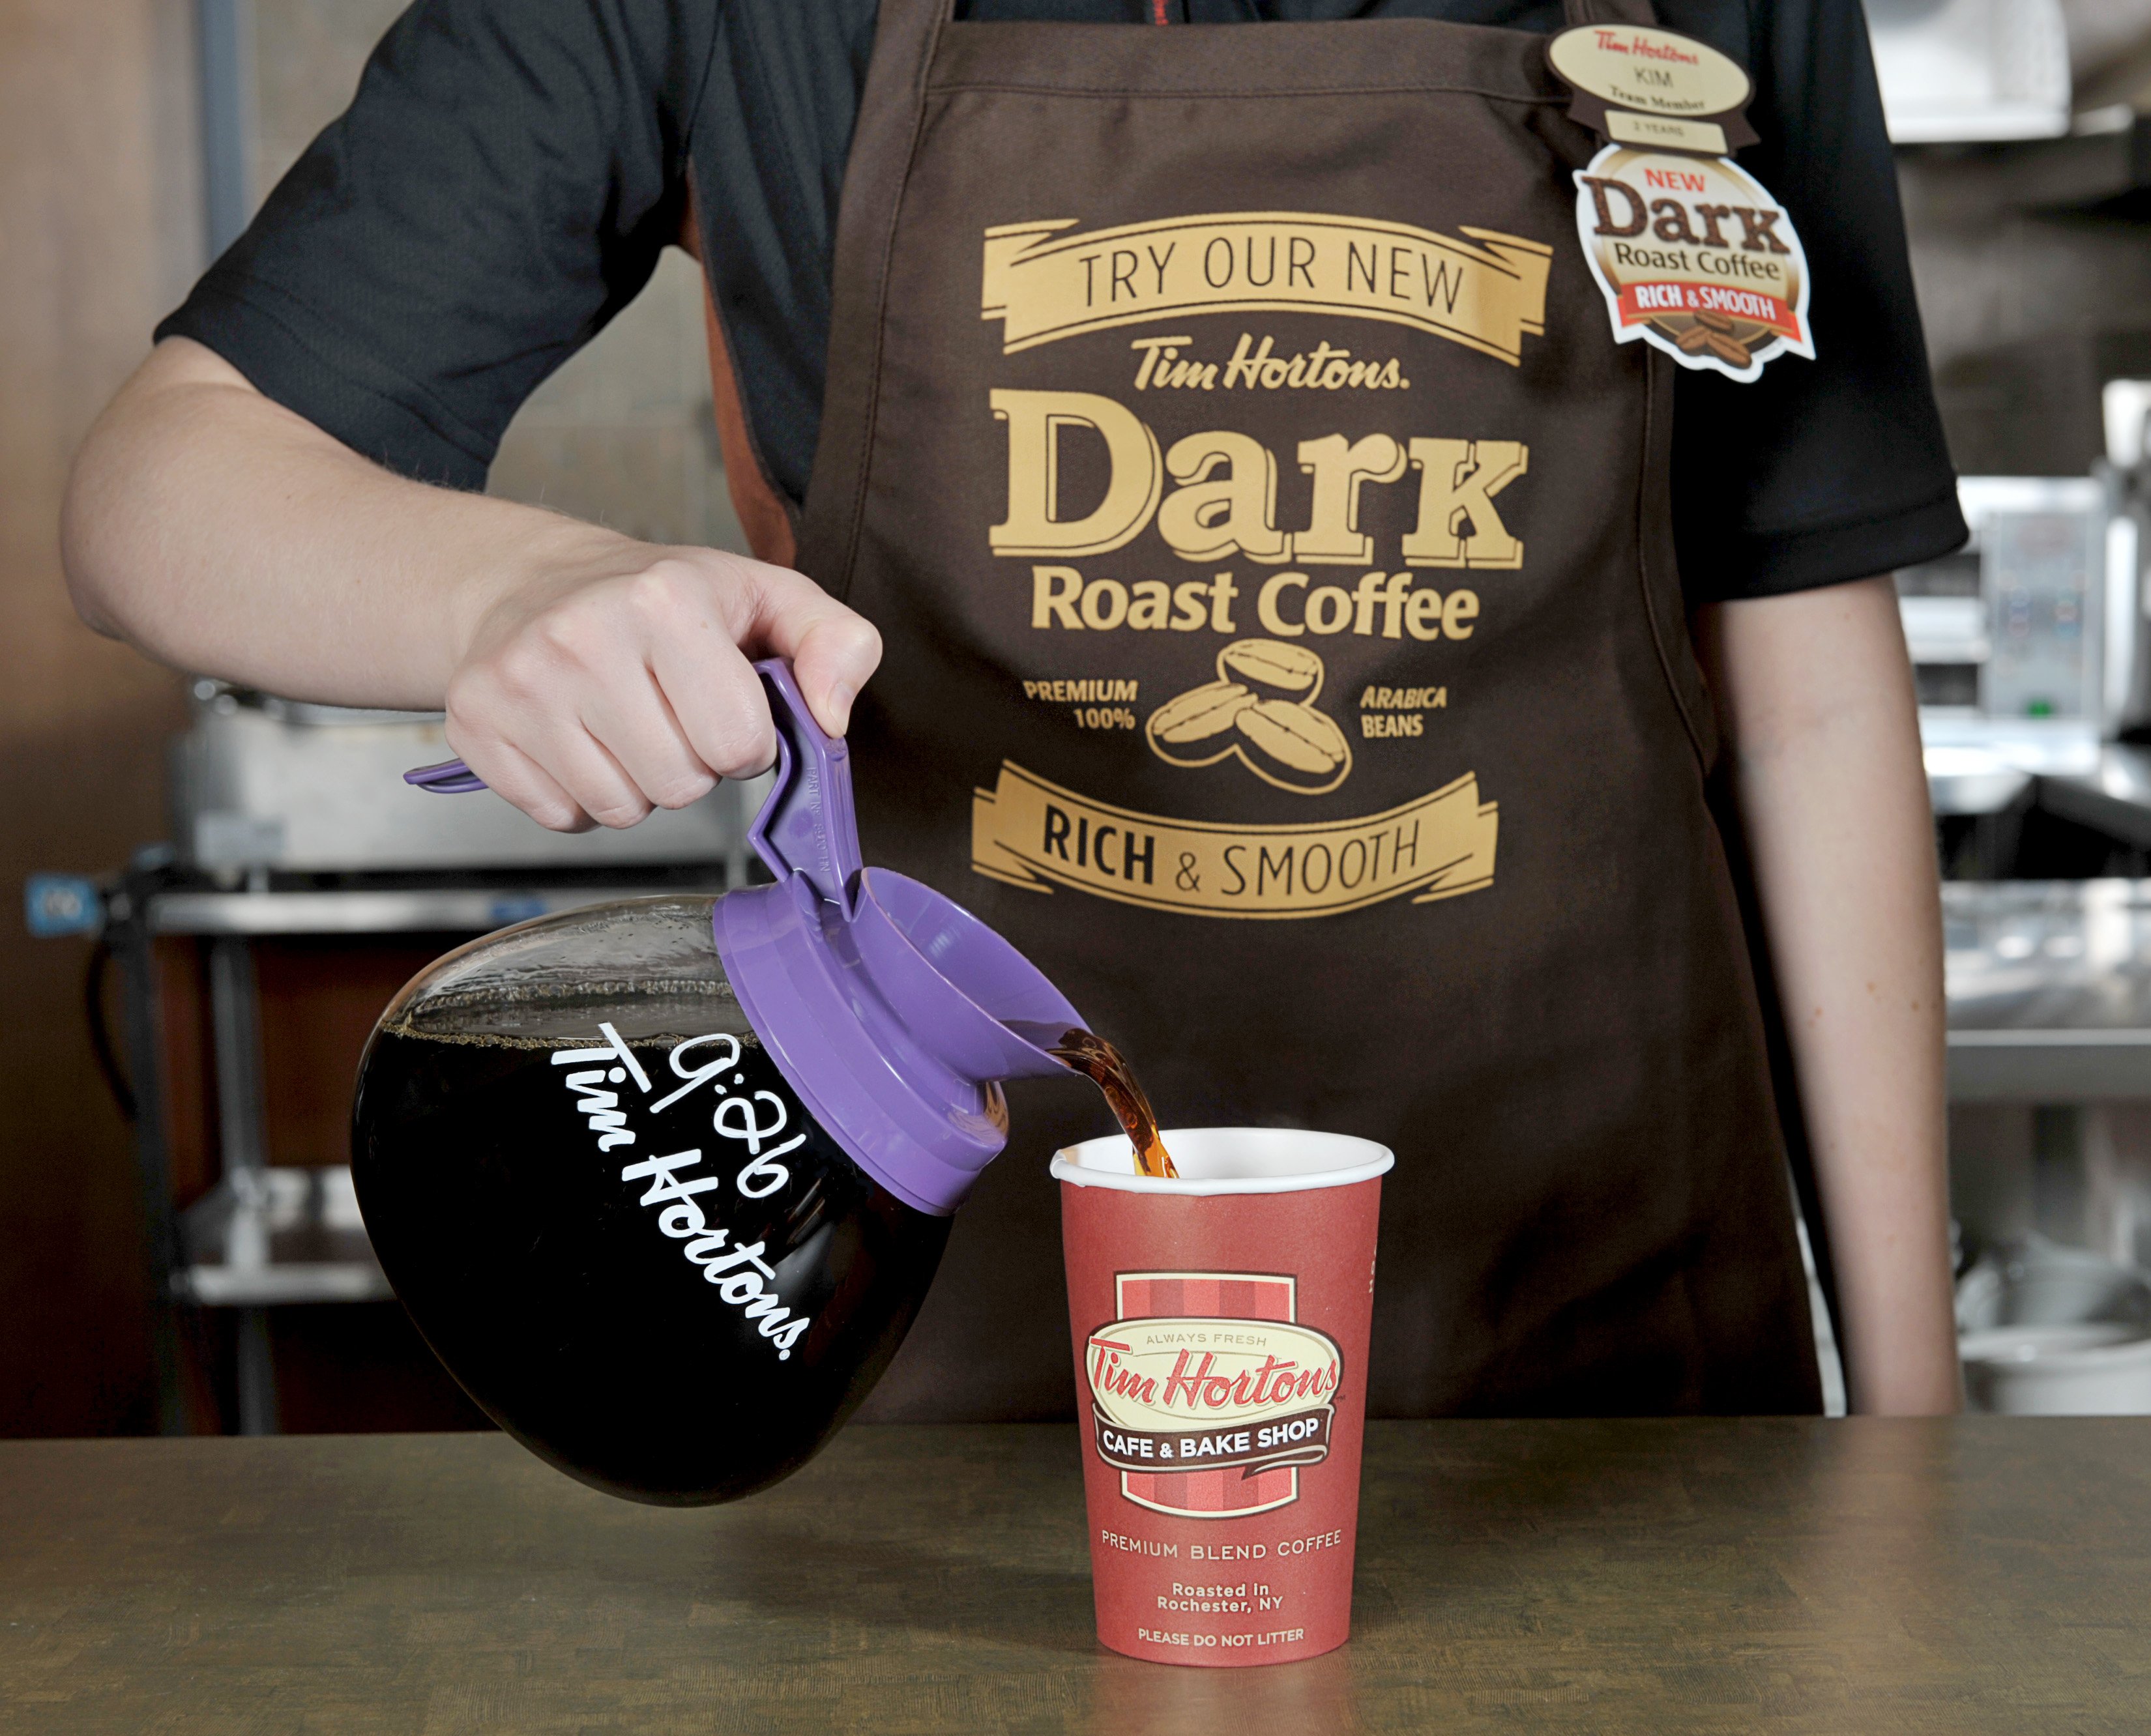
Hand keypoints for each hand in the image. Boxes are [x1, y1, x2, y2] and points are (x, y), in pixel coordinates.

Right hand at [444, 544, 880, 830]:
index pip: (739, 742)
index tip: (724, 704)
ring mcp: (520, 683)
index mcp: (665, 599)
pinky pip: (563, 817)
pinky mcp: (477, 725)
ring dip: (637, 784)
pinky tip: (579, 738)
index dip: (745, 739)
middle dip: (691, 764)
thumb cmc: (661, 598)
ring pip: (620, 810)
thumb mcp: (766, 597)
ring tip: (624, 722)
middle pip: (681, 787)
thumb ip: (836, 644)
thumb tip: (832, 717)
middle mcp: (581, 635)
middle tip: (670, 712)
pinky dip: (580, 794)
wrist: (531, 581)